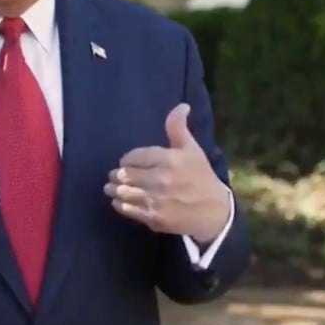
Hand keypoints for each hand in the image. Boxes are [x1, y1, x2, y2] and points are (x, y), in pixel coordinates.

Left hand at [104, 103, 229, 242]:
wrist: (214, 212)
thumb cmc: (200, 176)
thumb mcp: (192, 150)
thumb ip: (179, 128)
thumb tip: (181, 106)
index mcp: (170, 160)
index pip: (134, 156)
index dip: (127, 159)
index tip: (126, 162)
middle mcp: (161, 179)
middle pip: (125, 174)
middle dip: (117, 174)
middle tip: (115, 175)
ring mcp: (157, 200)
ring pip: (123, 191)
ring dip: (113, 188)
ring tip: (110, 187)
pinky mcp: (154, 218)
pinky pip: (128, 209)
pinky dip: (119, 203)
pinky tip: (118, 200)